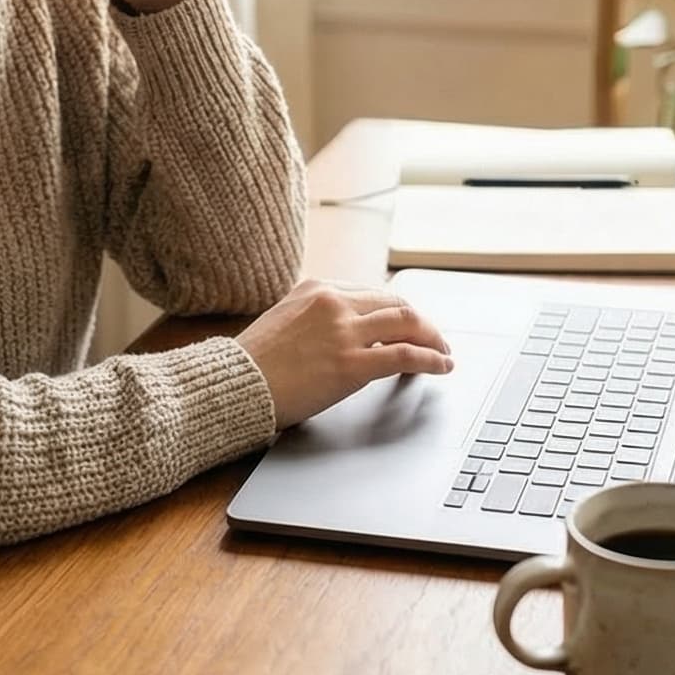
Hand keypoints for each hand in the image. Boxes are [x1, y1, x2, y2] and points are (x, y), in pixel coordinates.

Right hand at [238, 281, 455, 429]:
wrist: (230, 386)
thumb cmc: (251, 364)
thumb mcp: (285, 321)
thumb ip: (319, 319)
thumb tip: (354, 331)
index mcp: (318, 288)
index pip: (375, 295)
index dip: (398, 313)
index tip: (410, 325)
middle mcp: (334, 303)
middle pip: (398, 306)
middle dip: (423, 324)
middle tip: (436, 340)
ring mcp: (344, 332)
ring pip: (409, 324)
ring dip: (434, 339)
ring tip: (444, 353)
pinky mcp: (351, 364)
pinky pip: (406, 356)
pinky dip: (431, 359)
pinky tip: (441, 366)